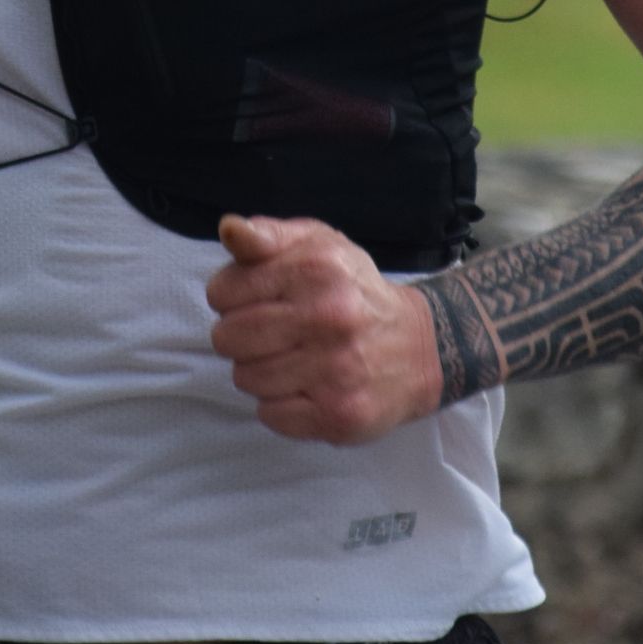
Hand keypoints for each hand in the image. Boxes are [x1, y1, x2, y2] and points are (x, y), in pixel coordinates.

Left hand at [204, 214, 443, 445]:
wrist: (420, 348)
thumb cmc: (353, 292)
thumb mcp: (317, 245)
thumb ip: (267, 235)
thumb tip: (229, 228)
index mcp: (317, 269)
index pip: (223, 292)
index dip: (230, 296)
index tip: (254, 300)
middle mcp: (328, 318)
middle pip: (228, 338)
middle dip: (238, 336)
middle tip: (270, 333)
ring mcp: (335, 371)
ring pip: (246, 378)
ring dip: (259, 371)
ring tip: (290, 359)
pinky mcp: (338, 415)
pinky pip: (270, 414)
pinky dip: (279, 404)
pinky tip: (305, 386)